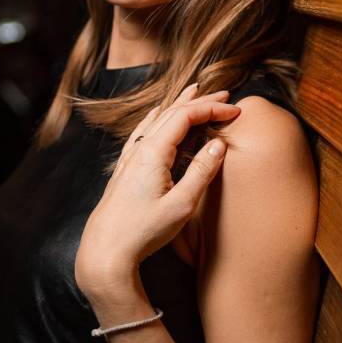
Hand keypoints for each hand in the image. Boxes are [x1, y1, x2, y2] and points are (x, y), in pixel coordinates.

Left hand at [75, 83, 240, 299]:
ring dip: (179, 105)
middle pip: (172, 112)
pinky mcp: (125, 168)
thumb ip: (202, 171)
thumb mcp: (182, 204)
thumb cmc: (143, 231)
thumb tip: (218, 144)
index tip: (235, 111)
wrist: (106, 250)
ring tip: (194, 92)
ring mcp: (130, 157)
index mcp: (154, 152)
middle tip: (224, 95)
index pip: (186, 116)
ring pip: (157, 119)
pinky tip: (155, 115)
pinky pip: (144, 131)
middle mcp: (140, 148)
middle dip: (200, 101)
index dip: (212, 108)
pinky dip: (158, 117)